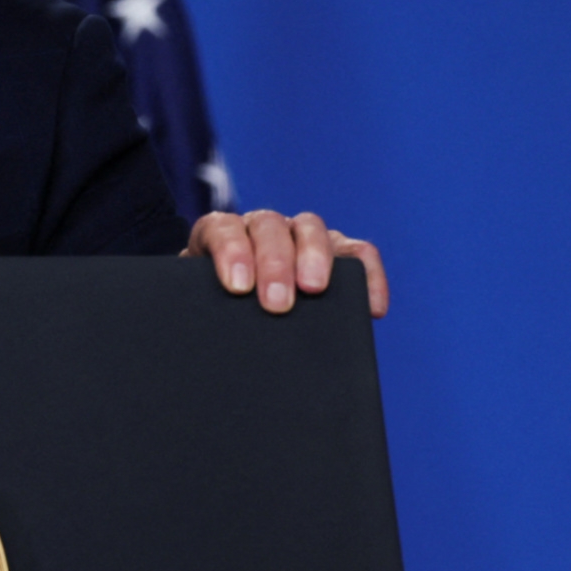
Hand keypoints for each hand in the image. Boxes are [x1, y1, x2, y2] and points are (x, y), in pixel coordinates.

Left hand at [181, 209, 387, 318]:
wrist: (229, 319)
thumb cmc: (214, 316)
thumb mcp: (201, 312)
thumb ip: (200, 315)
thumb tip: (203, 342)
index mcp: (218, 236)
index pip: (222, 228)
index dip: (230, 251)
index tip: (237, 287)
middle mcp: (259, 228)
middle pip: (269, 227)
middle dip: (274, 263)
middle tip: (277, 303)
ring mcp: (298, 236)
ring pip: (310, 229)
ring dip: (314, 257)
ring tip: (315, 290)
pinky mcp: (336, 252)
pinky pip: (357, 252)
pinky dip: (366, 273)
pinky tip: (371, 307)